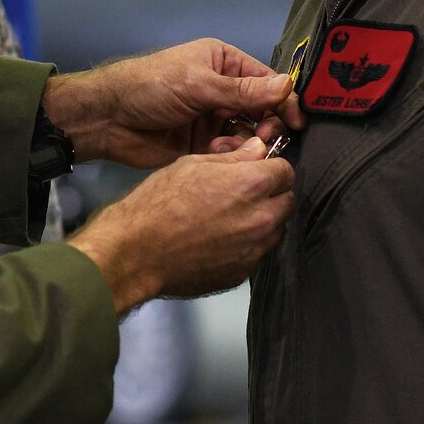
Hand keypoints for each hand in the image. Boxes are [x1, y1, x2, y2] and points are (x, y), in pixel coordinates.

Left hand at [41, 38, 306, 168]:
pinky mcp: (203, 145)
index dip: (284, 100)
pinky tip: (220, 153)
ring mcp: (213, 118)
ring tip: (239, 147)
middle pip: (263, 110)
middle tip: (265, 138)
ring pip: (248, 134)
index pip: (267, 81)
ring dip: (249, 142)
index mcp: (224, 64)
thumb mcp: (198, 84)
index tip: (296, 122)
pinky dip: (231, 155)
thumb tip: (287, 86)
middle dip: (268, 124)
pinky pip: (230, 152)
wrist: (108, 119)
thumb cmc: (151, 88)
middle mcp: (223, 90)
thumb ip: (243, 90)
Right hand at [65, 137, 293, 312]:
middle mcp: (261, 218)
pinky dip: (247, 245)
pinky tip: (220, 240)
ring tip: (231, 218)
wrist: (136, 251)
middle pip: (287, 201)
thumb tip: (258, 150)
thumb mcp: (192, 164)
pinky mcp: (242, 274)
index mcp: (251, 185)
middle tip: (244, 193)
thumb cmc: (158, 202)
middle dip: (272, 194)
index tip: (257, 170)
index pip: (286, 171)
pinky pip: (257, 253)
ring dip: (263, 220)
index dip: (271, 168)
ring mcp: (254, 250)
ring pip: (276, 229)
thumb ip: (233, 158)